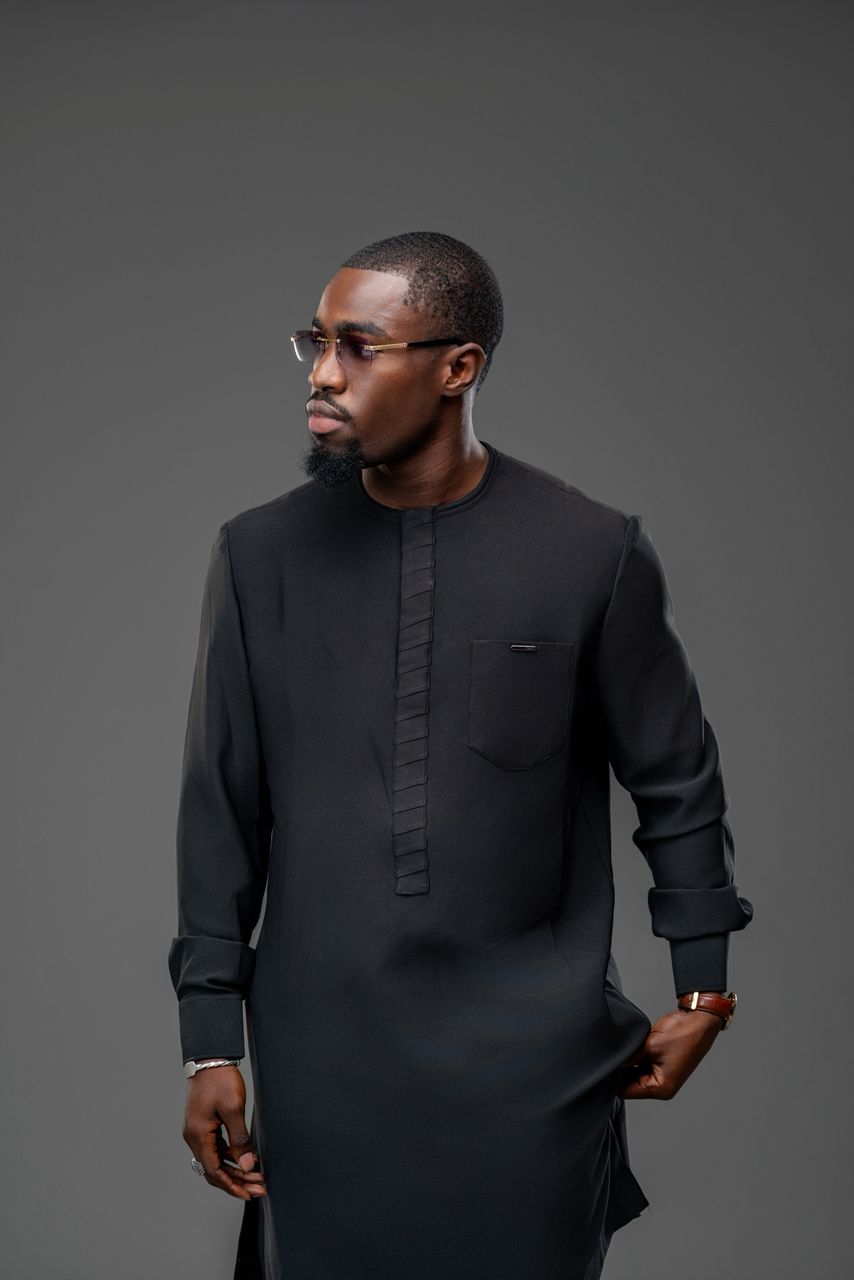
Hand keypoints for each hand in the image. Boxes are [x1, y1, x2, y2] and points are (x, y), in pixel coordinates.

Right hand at [182, 1063, 266, 1198]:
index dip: (232, 1185)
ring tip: (257, 1178)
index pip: (214, 1171)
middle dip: (237, 1181)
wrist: (210, 1058)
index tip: (249, 1194)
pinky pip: (217, 1149)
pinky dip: (231, 1157)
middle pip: (215, 1169)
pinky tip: (247, 1160)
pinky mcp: (204, 1125)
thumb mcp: (233, 1108)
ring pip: (216, 1160)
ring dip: (236, 1171)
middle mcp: (195, 1137)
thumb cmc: (220, 1080)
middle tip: (259, 1189)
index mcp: (198, 1135)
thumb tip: (247, 1165)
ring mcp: (198, 1131)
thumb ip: (240, 1139)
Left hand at [612, 1006, 722, 1099]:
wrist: (699, 1019)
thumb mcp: (649, 1046)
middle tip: (612, 1054)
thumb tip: (611, 1063)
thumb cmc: (681, 1033)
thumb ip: (629, 1058)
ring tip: (627, 1047)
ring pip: (636, 1074)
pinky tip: (634, 1045)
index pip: (626, 1091)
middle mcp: (663, 1087)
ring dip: (630, 1062)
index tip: (603, 1065)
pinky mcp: (663, 1064)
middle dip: (621, 1070)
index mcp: (661, 1089)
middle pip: (631, 1084)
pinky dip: (637, 1057)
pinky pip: (643, 1065)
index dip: (612, 1079)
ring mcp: (664, 1076)